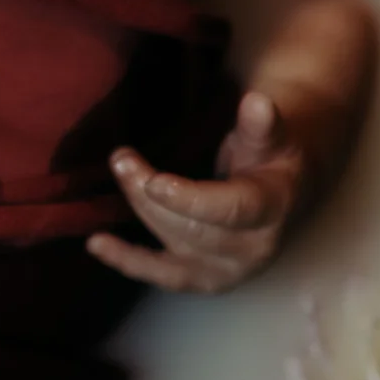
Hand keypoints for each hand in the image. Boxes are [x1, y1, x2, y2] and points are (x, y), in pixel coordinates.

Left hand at [86, 90, 304, 294]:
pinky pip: (163, 275)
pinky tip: (96, 244)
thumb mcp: (271, 134)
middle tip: (122, 159)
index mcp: (271, 209)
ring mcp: (227, 269)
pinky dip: (128, 261)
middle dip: (152, 197)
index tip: (154, 182)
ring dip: (140, 214)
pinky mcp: (203, 277)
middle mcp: (252, 248)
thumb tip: (257, 102)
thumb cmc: (271, 155)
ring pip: (174, 248)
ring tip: (118, 176)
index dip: (191, 200)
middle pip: (193, 229)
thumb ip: (260, 124)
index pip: (231, 210)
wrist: (283, 190)